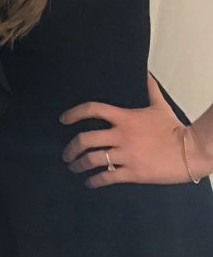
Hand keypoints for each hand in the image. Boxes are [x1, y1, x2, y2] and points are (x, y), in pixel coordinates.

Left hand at [60, 74, 189, 186]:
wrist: (192, 151)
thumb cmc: (175, 128)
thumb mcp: (160, 106)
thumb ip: (150, 90)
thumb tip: (147, 73)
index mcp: (124, 118)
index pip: (92, 109)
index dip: (74, 113)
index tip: (63, 120)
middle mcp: (121, 135)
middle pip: (85, 139)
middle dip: (71, 148)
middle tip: (66, 154)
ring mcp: (126, 155)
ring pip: (92, 160)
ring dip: (79, 165)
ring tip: (74, 167)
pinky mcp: (133, 173)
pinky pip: (107, 177)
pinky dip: (95, 180)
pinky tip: (90, 182)